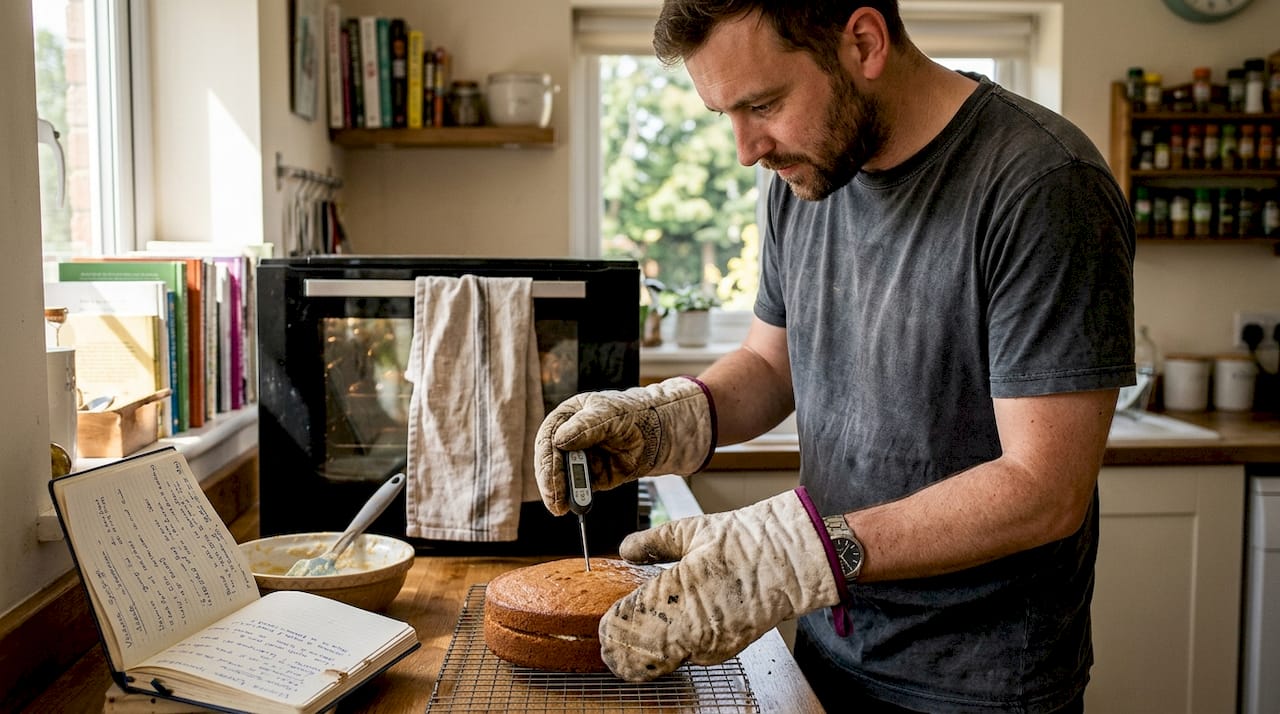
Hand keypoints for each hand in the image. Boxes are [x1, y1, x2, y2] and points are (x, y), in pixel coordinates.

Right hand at [534, 377, 713, 515]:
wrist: (658, 433)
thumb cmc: (633, 413)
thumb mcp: (610, 413)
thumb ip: (586, 426)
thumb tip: (559, 439)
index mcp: (567, 418)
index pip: (548, 437)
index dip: (546, 457)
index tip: (550, 473)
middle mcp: (568, 439)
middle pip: (549, 461)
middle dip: (550, 481)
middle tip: (554, 499)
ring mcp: (579, 459)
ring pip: (561, 478)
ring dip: (559, 493)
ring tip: (560, 507)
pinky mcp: (591, 477)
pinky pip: (579, 489)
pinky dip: (575, 499)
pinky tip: (573, 507)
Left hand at [599, 490, 841, 680]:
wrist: (789, 561)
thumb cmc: (744, 542)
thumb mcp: (690, 531)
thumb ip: (653, 543)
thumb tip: (626, 549)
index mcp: (681, 590)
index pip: (632, 620)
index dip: (613, 627)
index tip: (604, 625)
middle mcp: (694, 624)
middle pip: (642, 651)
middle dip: (621, 649)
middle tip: (607, 645)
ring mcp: (711, 642)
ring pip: (663, 661)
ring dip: (641, 657)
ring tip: (623, 652)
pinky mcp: (724, 651)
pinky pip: (687, 658)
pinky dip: (669, 654)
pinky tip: (658, 645)